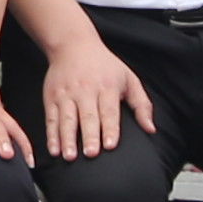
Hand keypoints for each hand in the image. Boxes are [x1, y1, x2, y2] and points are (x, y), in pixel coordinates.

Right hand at [35, 36, 153, 157]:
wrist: (73, 45)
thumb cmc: (105, 66)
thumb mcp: (129, 79)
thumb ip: (142, 105)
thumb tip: (151, 129)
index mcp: (107, 87)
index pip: (109, 111)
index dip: (110, 128)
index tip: (110, 145)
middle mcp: (85, 91)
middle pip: (87, 116)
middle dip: (89, 136)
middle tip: (91, 154)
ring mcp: (67, 94)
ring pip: (67, 119)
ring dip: (67, 138)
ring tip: (69, 156)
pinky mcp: (52, 98)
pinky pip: (51, 119)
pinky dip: (51, 135)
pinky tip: (54, 149)